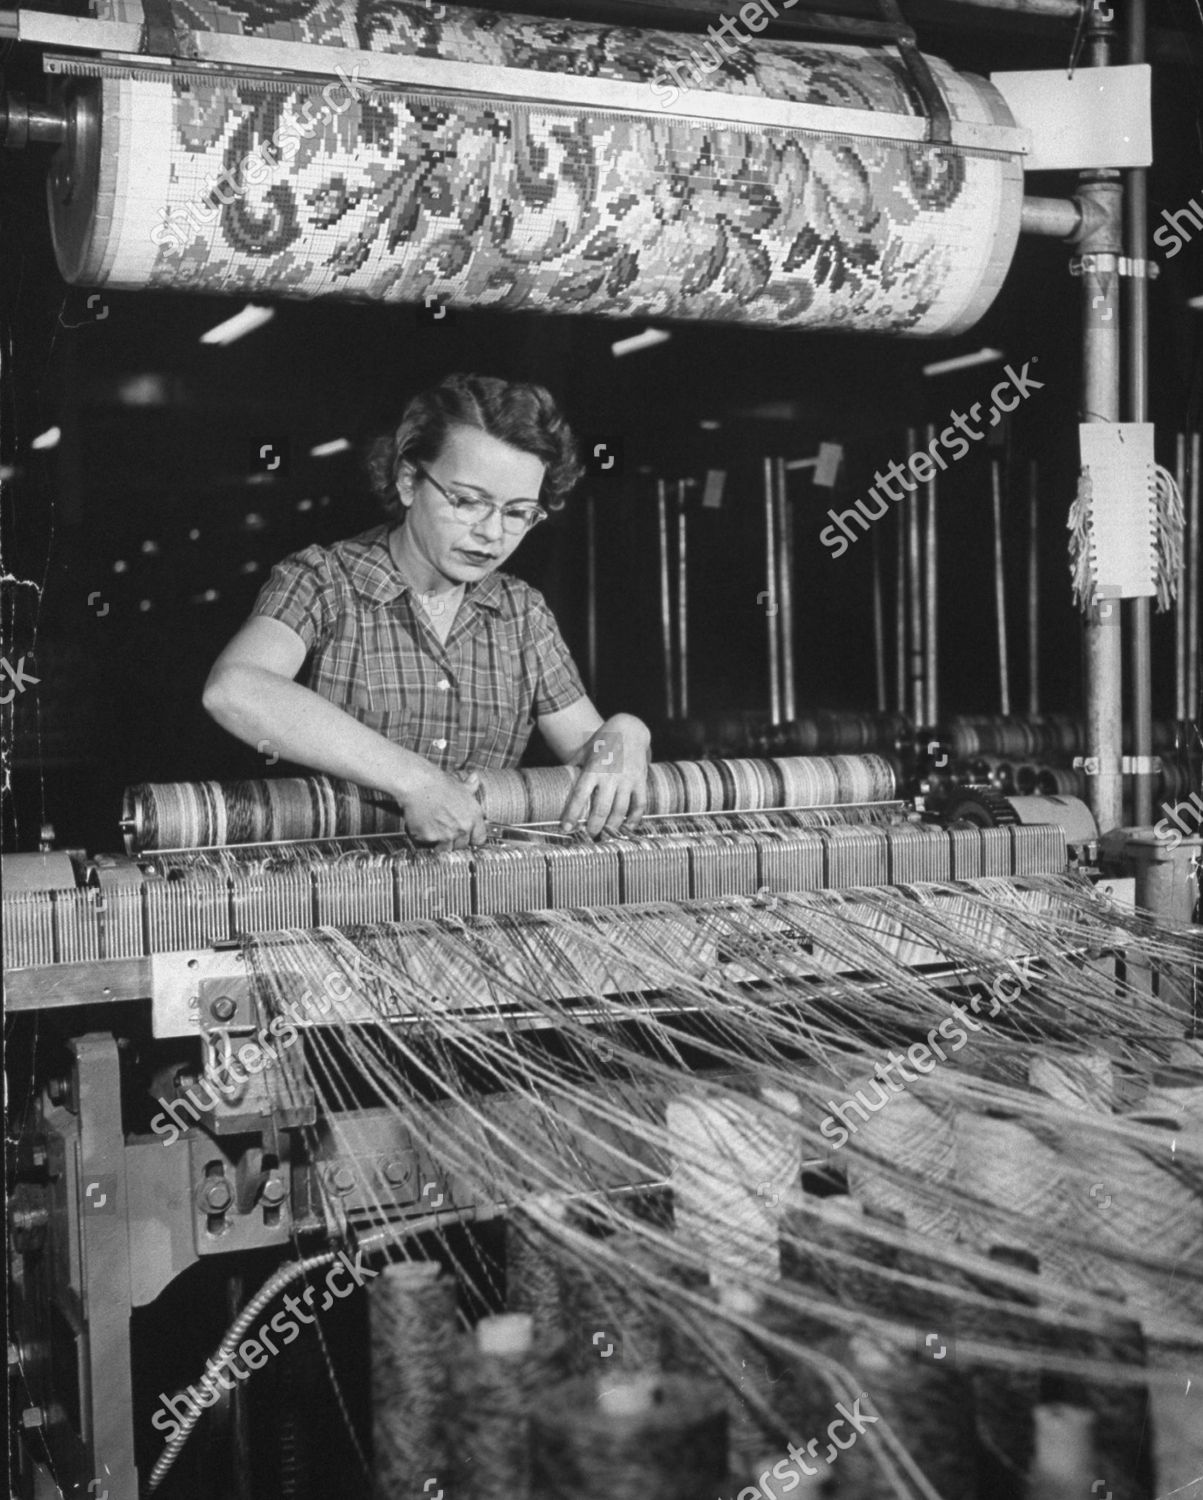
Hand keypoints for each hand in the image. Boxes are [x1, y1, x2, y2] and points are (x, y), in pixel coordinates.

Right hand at [398, 766, 487, 850]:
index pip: (479, 839)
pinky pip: (427, 845)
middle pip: (462, 846)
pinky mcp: (429, 838)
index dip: (471, 838)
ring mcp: (446, 835)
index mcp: (474, 816)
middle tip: (445, 829)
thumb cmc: (439, 783)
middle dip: (454, 840)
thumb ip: (470, 787)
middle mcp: (463, 828)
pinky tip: (423, 826)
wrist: (418, 784)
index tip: (465, 835)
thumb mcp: (459, 785)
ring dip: (440, 843)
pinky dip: (424, 838)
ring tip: (434, 829)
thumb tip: (475, 779)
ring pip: (445, 849)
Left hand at [560, 715, 649, 836]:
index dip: (572, 813)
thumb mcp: (585, 751)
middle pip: (601, 808)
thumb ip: (574, 766)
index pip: (580, 795)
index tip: (567, 828)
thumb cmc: (604, 740)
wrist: (630, 729)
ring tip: (605, 835)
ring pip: (620, 810)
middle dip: (594, 826)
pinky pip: (639, 804)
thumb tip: (559, 781)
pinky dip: (634, 818)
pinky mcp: (641, 781)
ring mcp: (627, 779)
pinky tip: (627, 827)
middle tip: (588, 836)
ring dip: (612, 826)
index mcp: (594, 768)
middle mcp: (611, 775)